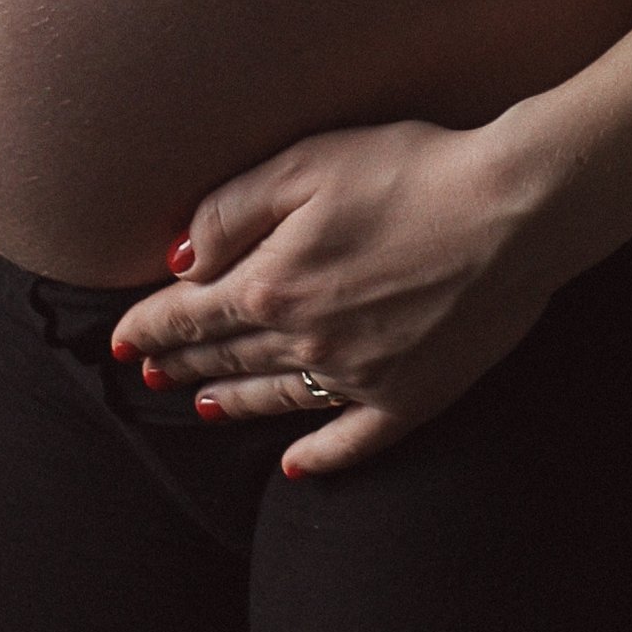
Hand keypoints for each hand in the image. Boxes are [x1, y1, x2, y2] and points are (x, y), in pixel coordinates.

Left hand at [107, 117, 557, 476]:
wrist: (513, 212)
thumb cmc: (411, 171)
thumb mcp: (307, 163)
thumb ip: (232, 210)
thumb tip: (177, 257)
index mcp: (272, 284)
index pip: (189, 313)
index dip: (148, 325)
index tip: (118, 338)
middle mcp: (306, 342)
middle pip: (227, 355)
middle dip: (181, 362)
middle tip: (148, 373)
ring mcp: (358, 377)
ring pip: (276, 397)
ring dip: (232, 401)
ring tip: (201, 406)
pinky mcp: (410, 398)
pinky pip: (350, 441)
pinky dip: (318, 457)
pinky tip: (296, 468)